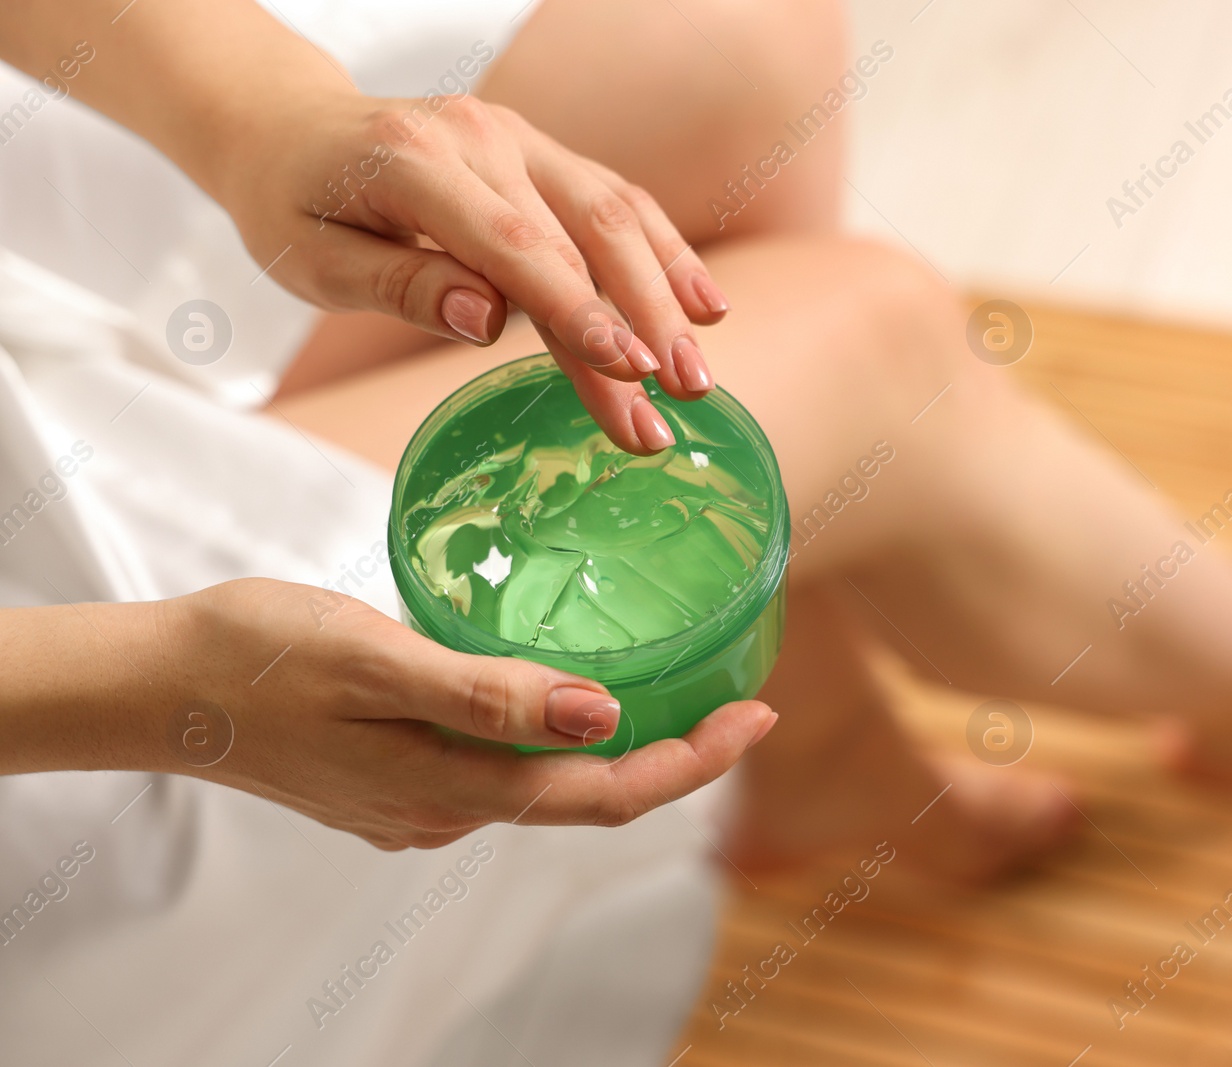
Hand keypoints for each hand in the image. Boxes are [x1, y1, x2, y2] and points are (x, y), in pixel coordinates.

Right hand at [163, 579, 774, 849]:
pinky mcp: (396, 781)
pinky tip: (567, 696)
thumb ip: (485, 693)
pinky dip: (555, 738)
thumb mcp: (375, 657)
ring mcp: (419, 804)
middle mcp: (446, 811)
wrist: (157, 688)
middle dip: (676, 757)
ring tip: (678, 693)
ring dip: (619, 748)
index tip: (758, 716)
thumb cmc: (257, 655)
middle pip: (588, 797)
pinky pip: (501, 771)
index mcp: (452, 786)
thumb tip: (600, 714)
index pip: (605, 793)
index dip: (693, 763)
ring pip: (546, 785)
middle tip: (740, 701)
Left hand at [217, 93, 727, 453]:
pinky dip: (665, 252)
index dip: (576, 310)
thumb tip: (484, 322)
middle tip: (680, 399)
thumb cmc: (294, 204)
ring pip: (614, 215)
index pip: (514, 245)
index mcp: (413, 162)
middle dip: (640, 321)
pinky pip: (616, 200)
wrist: (289, 125)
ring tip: (698, 375)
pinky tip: (704, 305)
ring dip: (666, 295)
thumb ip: (398, 287)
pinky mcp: (543, 154)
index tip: (626, 370)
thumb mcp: (312, 261)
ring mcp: (519, 139)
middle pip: (583, 232)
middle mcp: (481, 137)